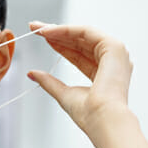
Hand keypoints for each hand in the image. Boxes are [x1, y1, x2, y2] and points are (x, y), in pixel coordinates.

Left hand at [27, 22, 134, 137]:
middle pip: (79, 41)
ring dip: (59, 30)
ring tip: (38, 29)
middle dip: (56, 33)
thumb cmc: (89, 114)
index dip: (58, 44)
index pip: (77, 54)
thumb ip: (49, 82)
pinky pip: (87, 32)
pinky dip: (67, 30)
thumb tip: (33, 73)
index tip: (40, 38)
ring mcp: (115, 54)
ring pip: (82, 35)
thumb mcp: (63, 93)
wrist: (101, 119)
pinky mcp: (114, 48)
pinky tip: (49, 31)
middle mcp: (111, 62)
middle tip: (35, 28)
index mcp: (103, 74)